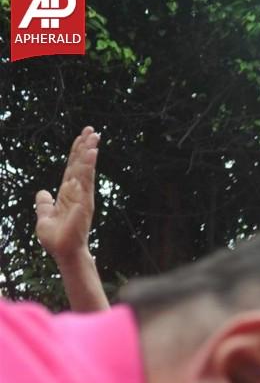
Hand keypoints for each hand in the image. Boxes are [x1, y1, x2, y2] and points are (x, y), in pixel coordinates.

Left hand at [35, 126, 99, 263]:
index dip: (76, 153)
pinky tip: (92, 152)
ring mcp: (82, 197)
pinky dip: (88, 165)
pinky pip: (86, 179)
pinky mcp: (84, 201)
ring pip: (85, 169)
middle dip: (86, 146)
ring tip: (94, 135)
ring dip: (89, 151)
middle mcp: (77, 193)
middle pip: (81, 165)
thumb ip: (44, 204)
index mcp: (67, 194)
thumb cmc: (56, 240)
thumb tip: (43, 193)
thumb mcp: (44, 217)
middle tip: (91, 129)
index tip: (82, 138)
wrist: (63, 253)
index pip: (72, 169)